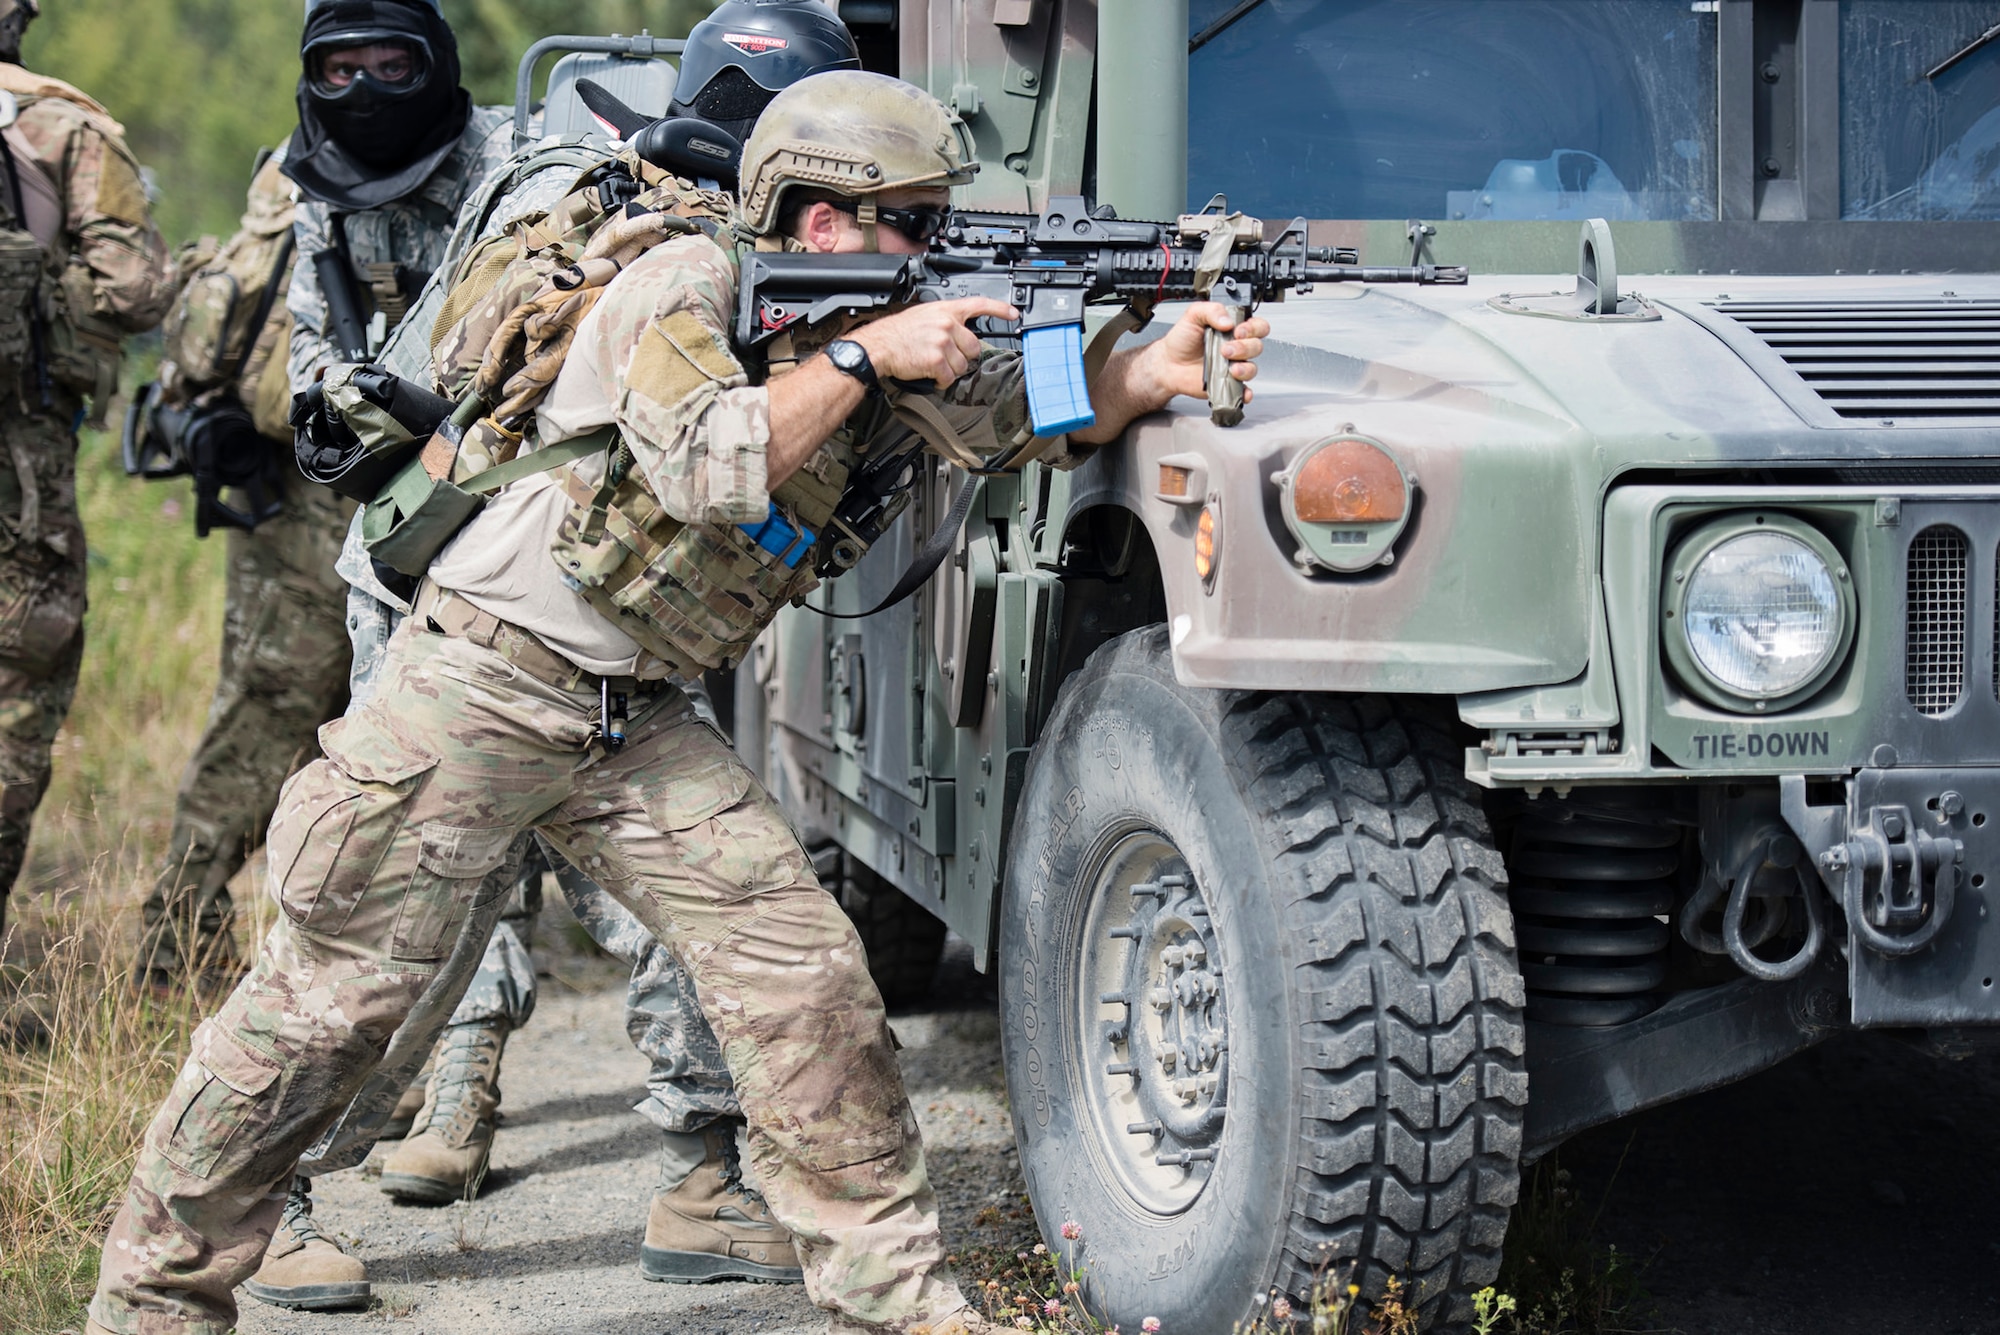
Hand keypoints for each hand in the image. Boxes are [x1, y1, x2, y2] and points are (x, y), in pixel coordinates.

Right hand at [848, 297, 1018, 389]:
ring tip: (932, 365)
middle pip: (974, 347)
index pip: (979, 304)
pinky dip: (940, 381)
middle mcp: (947, 324)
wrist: (879, 346)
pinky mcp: (937, 360)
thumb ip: (944, 320)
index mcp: (945, 310)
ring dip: (950, 371)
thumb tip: (959, 331)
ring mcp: (943, 341)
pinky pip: (949, 377)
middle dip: (963, 356)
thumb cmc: (897, 333)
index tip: (1013, 314)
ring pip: (962, 365)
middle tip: (946, 357)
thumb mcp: (923, 315)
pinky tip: (929, 374)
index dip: (999, 309)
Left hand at [1138, 302, 1268, 404]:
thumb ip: (1211, 310)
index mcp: (1232, 329)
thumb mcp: (1193, 315)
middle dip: (1244, 347)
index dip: (1253, 328)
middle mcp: (1237, 347)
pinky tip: (1241, 390)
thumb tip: (1227, 320)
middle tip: (1226, 349)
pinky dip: (1246, 392)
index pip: (1257, 326)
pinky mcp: (1228, 383)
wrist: (1169, 363)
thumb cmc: (1182, 340)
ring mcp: (1233, 366)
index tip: (1238, 330)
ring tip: (1229, 367)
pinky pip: (1244, 390)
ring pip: (1252, 368)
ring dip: (1244, 368)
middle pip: (1256, 346)